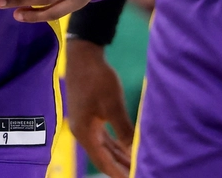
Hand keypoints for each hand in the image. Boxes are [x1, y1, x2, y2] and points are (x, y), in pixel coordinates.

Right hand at [65, 39, 133, 177]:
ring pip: (104, 147)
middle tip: (137, 174)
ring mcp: (85, 124)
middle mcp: (83, 132)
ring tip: (135, 165)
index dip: (117, 173)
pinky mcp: (89, 116)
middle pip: (103, 157)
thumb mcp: (113, 105)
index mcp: (85, 133)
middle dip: (120, 167)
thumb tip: (133, 149)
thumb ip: (123, 129)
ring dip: (119, 156)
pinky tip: (126, 148)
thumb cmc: (97, 80)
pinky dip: (115, 144)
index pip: (103, 162)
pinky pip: (104, 137)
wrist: (84, 56)